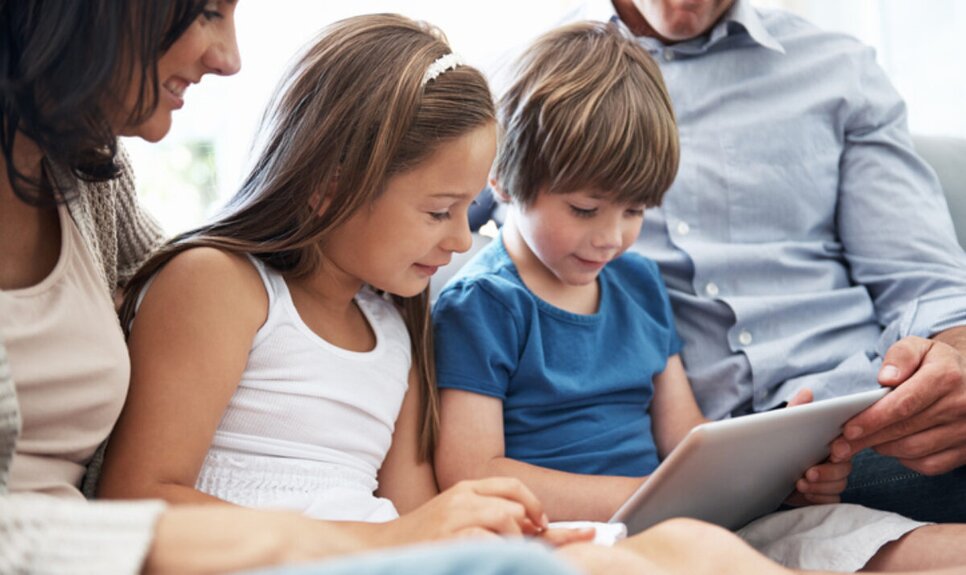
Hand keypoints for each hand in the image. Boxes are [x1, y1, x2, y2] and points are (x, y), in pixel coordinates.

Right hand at [378, 477, 550, 544]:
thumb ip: (485, 514)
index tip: (542, 525)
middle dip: (528, 531)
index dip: (533, 505)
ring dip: (515, 542)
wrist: (382, 548)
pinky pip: (485, 538)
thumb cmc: (423, 538)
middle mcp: (460, 498)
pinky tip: (492, 559)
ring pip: (504, 518)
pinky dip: (497, 550)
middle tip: (532, 550)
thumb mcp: (455, 516)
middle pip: (512, 506)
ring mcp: (452, 516)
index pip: (510, 486)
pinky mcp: (446, 536)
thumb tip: (530, 525)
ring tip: (508, 557)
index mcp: (464, 489)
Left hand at [781, 389, 851, 504]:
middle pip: (845, 468)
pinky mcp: (822, 496)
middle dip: (828, 472)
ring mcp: (828, 480)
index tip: (832, 451)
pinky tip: (805, 494)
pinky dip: (819, 498)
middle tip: (808, 472)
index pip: (845, 445)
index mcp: (827, 442)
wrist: (760, 472)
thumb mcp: (783, 426)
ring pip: (838, 485)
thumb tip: (807, 391)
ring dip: (821, 486)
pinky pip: (831, 501)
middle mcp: (832, 461)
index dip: (843, 449)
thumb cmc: (776, 445)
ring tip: (801, 483)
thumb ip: (795, 411)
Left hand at [829, 334, 965, 474]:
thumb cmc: (936, 363)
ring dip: (882, 448)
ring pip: (914, 450)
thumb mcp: (919, 347)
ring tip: (862, 442)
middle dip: (867, 439)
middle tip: (840, 446)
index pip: (903, 404)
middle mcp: (961, 406)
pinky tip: (890, 447)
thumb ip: (900, 356)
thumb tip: (886, 378)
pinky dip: (904, 459)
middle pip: (904, 430)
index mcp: (946, 377)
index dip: (873, 419)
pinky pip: (929, 464)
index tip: (848, 429)